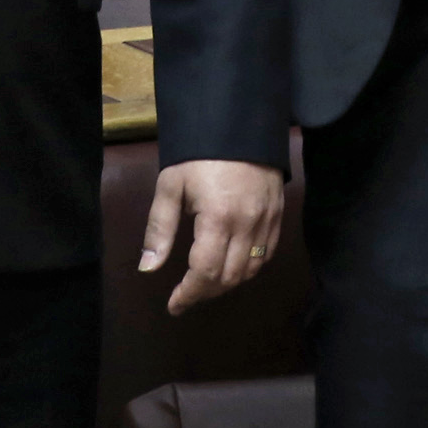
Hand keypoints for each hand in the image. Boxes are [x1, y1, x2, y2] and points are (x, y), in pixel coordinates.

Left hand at [145, 158, 286, 313]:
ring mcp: (267, 221)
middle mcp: (247, 225)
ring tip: (206, 283)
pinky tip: (232, 266)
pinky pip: (267, 255)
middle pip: (229, 277)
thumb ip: (160, 229)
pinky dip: (249, 269)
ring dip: (227, 283)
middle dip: (205, 292)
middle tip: (186, 295)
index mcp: (217, 218)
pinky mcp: (278, 215)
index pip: (205, 272)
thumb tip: (148, 268)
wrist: (237, 122)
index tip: (174, 305)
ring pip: (250, 271)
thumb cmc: (198, 154)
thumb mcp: (171, 186)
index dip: (188, 294)